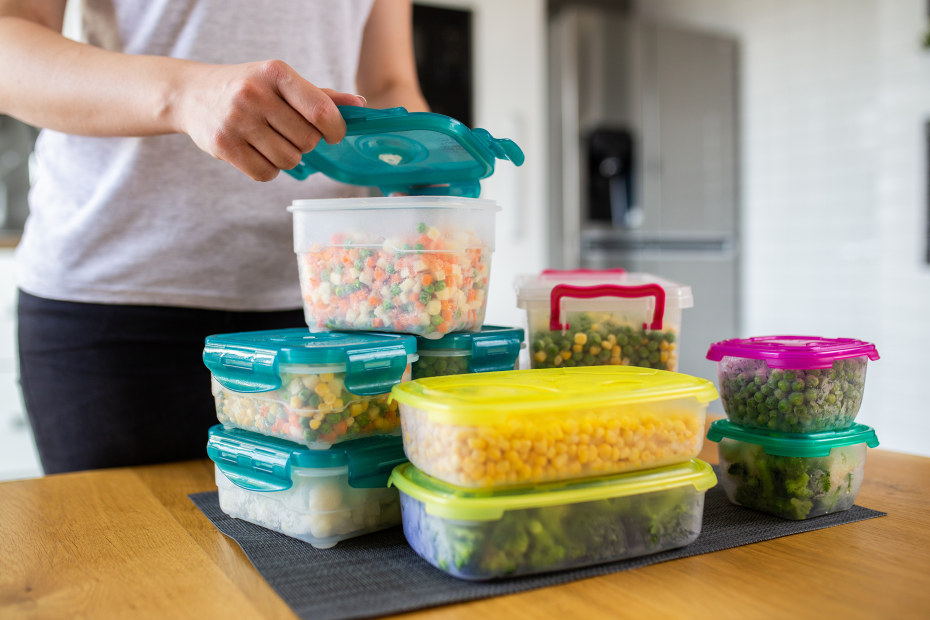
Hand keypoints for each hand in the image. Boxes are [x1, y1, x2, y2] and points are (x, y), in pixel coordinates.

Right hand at [174, 59, 364, 180]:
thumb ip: (320, 95)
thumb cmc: (247, 87)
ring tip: (271, 142)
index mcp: (276, 73)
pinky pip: (266, 174)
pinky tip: (258, 153)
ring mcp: (237, 121)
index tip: (333, 134)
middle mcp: (255, 94)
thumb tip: (360, 104)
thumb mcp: (280, 81)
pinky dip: (268, 170)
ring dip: (288, 158)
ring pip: (289, 161)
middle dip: (307, 143)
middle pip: (308, 141)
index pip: (321, 111)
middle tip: (290, 133)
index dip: (336, 129)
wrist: (191, 93)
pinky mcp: (223, 146)